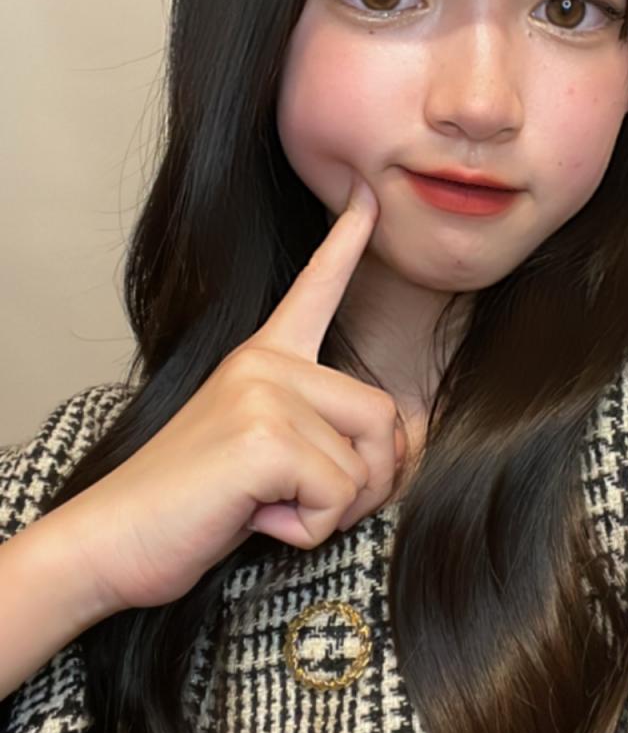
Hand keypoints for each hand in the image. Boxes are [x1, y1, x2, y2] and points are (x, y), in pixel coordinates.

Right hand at [72, 176, 404, 612]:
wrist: (116, 539)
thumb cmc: (191, 507)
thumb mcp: (266, 458)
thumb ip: (321, 436)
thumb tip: (406, 440)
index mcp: (263, 358)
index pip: (315, 289)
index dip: (347, 243)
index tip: (367, 193)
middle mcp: (266, 362)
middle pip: (384, 418)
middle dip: (365, 482)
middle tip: (299, 503)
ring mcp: (264, 391)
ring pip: (367, 464)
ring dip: (333, 511)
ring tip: (266, 506)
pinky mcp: (264, 436)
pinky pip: (339, 496)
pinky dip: (308, 529)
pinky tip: (254, 517)